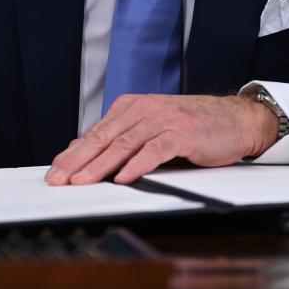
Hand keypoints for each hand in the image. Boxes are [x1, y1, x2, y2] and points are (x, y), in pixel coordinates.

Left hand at [45, 94, 276, 185]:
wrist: (234, 119)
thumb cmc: (193, 127)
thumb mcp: (151, 127)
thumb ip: (121, 137)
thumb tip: (83, 150)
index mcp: (132, 107)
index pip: (95, 133)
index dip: (72, 154)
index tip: (54, 172)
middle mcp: (143, 110)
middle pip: (103, 138)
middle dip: (77, 160)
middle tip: (57, 179)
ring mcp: (162, 120)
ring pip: (124, 144)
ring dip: (100, 165)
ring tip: (82, 182)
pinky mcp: (181, 134)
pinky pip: (154, 151)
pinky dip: (137, 165)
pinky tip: (124, 178)